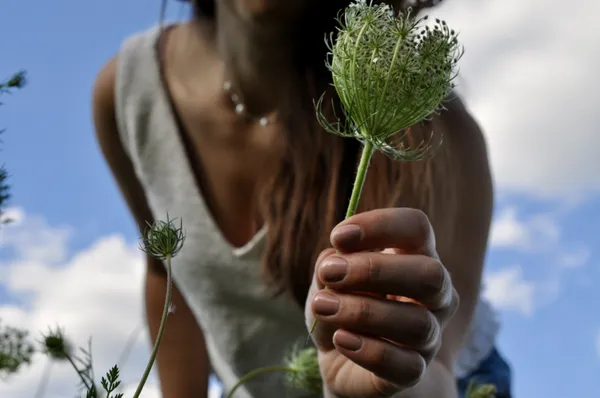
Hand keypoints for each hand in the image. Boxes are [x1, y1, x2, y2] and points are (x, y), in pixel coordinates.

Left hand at [305, 208, 458, 397]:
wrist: (340, 360)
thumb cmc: (341, 305)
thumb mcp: (328, 279)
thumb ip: (331, 263)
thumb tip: (335, 258)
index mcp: (415, 256)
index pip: (418, 228)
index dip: (381, 226)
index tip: (339, 236)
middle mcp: (434, 294)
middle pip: (431, 274)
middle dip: (374, 270)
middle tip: (330, 274)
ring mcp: (430, 336)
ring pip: (417, 323)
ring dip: (361, 312)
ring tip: (324, 308)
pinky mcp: (416, 371)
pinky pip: (407, 366)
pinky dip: (368, 351)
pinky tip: (341, 340)